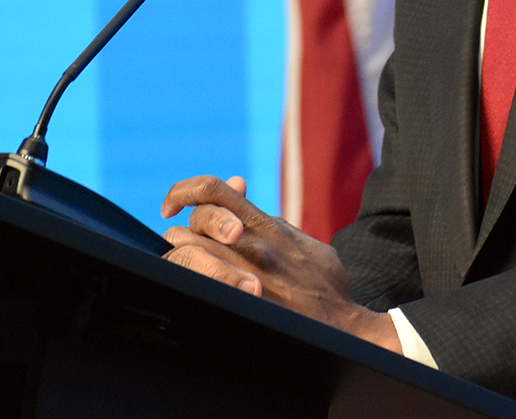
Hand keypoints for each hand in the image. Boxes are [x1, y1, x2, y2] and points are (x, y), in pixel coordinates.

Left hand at [160, 174, 400, 353]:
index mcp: (267, 226)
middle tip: (185, 249)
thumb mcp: (301, 240)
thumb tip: (237, 188)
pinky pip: (194, 285)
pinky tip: (191, 293)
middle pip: (192, 224)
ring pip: (186, 253)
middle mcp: (251, 246)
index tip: (172, 207)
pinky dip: (187, 285)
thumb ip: (266, 217)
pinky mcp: (237, 303)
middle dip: (182, 234)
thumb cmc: (324, 285)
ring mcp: (243, 275)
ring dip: (182, 259)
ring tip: (190, 271)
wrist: (343, 326)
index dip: (185, 192)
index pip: (214, 191)